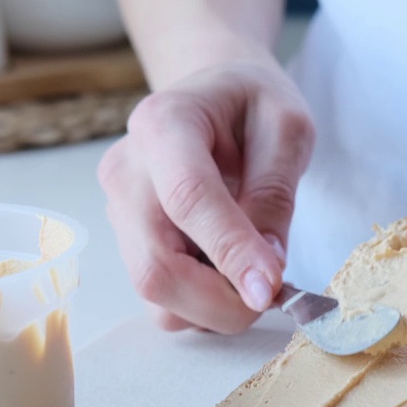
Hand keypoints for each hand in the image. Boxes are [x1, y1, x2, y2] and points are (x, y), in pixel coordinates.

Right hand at [98, 59, 314, 332]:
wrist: (216, 99)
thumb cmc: (253, 107)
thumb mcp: (287, 130)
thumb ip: (275, 195)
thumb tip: (264, 272)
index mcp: (164, 124)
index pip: (188, 199)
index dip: (229, 251)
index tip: (268, 288)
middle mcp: (126, 171)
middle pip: (156, 265)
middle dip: (220, 301)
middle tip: (271, 295)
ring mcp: (119, 211)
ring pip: (155, 292)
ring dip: (212, 306)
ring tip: (251, 272)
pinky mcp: (127, 241)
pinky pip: (159, 298)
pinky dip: (200, 304)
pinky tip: (226, 271)